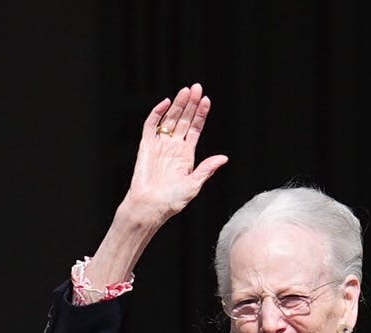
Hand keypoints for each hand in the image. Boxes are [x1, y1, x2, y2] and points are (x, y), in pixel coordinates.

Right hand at [117, 83, 229, 227]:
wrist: (150, 206)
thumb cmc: (172, 201)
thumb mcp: (194, 184)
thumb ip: (207, 169)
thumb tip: (224, 158)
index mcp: (186, 155)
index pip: (195, 129)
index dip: (201, 114)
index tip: (207, 100)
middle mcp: (173, 147)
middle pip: (184, 120)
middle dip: (190, 104)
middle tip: (197, 88)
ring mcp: (160, 145)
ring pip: (169, 119)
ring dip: (178, 105)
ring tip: (186, 91)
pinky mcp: (146, 146)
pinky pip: (151, 126)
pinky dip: (157, 113)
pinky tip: (166, 103)